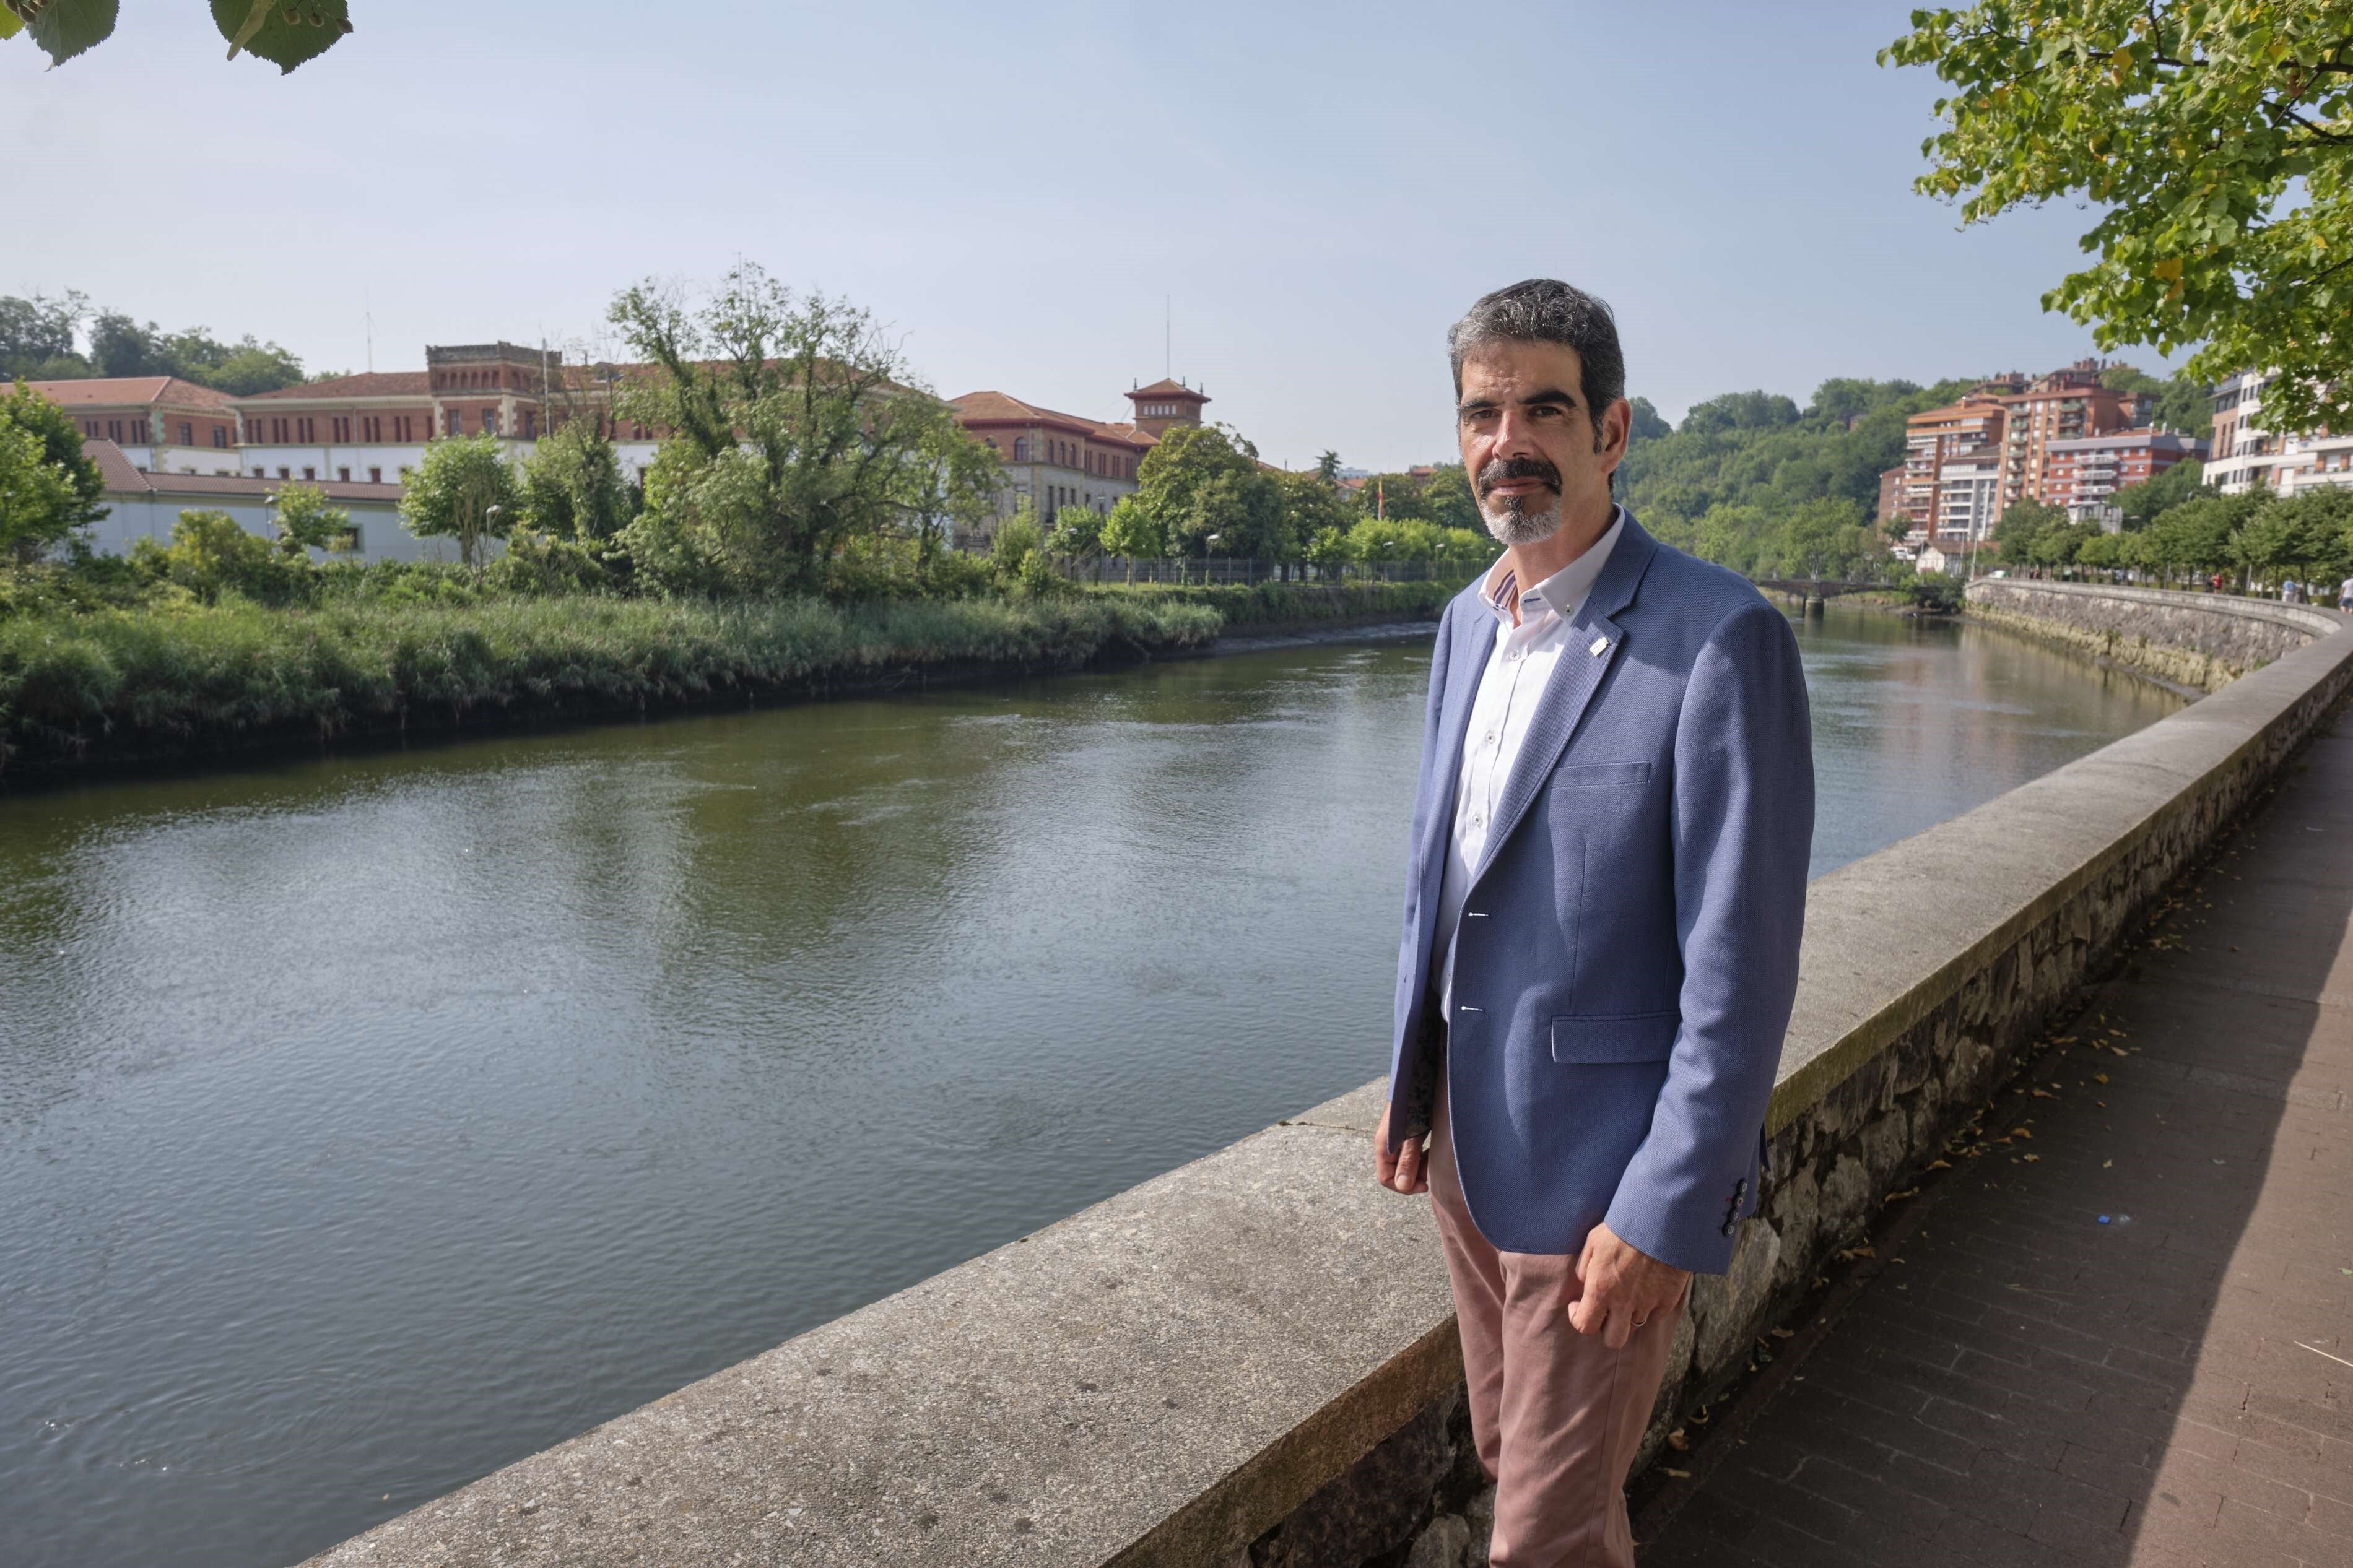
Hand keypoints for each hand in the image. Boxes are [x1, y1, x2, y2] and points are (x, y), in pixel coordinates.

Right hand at [1372, 1103, 1427, 1194]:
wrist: (1417, 1080)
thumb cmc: (1415, 1106)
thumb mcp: (1413, 1135)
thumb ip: (1408, 1160)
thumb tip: (1402, 1186)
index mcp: (1384, 1146)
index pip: (1386, 1178)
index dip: (1405, 1187)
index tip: (1426, 1185)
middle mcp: (1387, 1145)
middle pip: (1396, 1172)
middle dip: (1415, 1176)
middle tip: (1432, 1170)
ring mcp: (1395, 1139)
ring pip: (1405, 1163)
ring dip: (1419, 1166)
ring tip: (1434, 1158)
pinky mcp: (1404, 1134)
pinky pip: (1410, 1153)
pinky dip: (1421, 1156)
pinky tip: (1432, 1149)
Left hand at [1568, 1222, 1688, 1347]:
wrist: (1661, 1220)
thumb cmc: (1623, 1227)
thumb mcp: (1593, 1241)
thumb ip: (1584, 1268)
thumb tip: (1585, 1284)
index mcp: (1600, 1289)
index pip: (1584, 1326)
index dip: (1578, 1318)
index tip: (1579, 1304)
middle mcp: (1623, 1303)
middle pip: (1614, 1340)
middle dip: (1607, 1328)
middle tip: (1607, 1308)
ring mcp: (1648, 1303)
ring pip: (1636, 1325)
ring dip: (1630, 1313)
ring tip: (1630, 1291)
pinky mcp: (1669, 1300)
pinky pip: (1657, 1314)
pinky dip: (1651, 1305)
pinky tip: (1649, 1286)